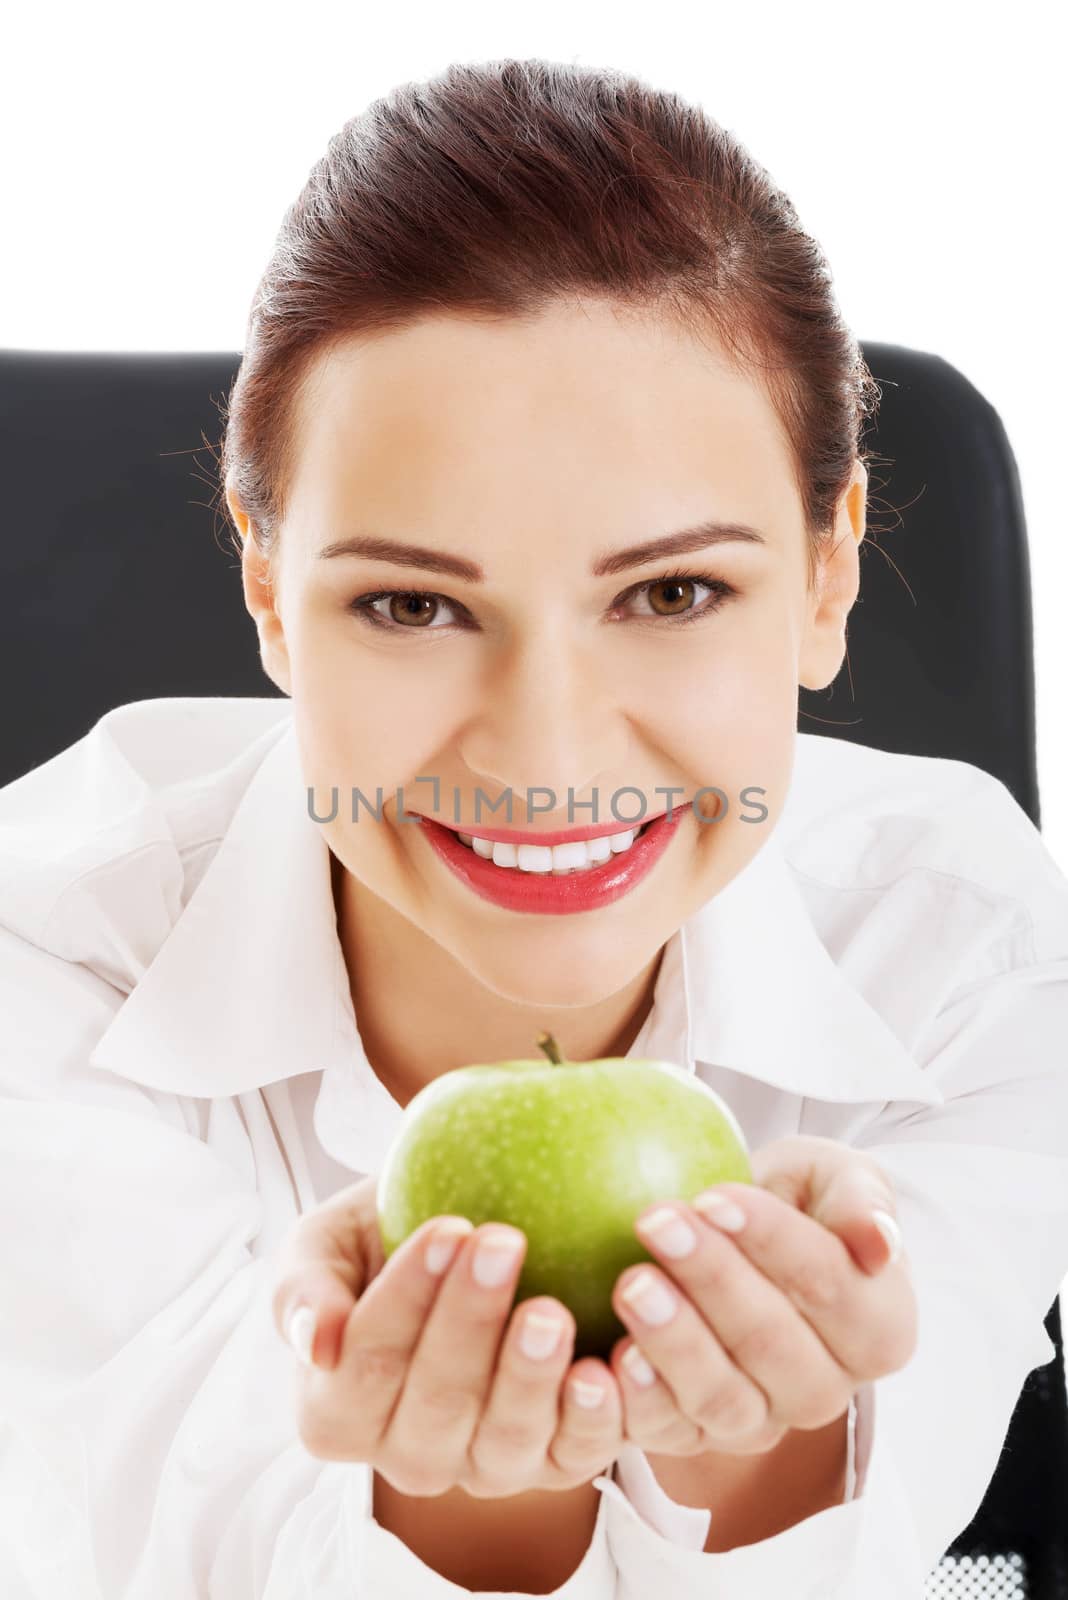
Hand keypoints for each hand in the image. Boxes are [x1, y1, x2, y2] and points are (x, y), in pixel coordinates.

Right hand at [271, 1176, 626, 1497]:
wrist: (470, 1246)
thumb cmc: (387, 1235)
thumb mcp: (328, 1243)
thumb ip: (304, 1287)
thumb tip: (316, 1342)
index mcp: (337, 1411)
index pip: (363, 1365)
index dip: (405, 1301)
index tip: (448, 1228)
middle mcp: (408, 1455)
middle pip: (434, 1404)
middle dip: (469, 1323)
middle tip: (502, 1243)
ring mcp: (483, 1466)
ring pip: (502, 1441)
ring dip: (527, 1377)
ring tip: (550, 1310)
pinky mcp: (554, 1463)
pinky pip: (574, 1455)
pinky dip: (592, 1419)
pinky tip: (604, 1368)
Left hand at [606, 1134, 917, 1457]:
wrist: (733, 1236)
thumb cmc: (792, 1198)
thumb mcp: (832, 1174)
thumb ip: (862, 1198)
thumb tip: (876, 1242)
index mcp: (879, 1328)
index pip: (831, 1287)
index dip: (773, 1242)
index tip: (713, 1196)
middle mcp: (826, 1388)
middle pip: (772, 1345)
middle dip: (711, 1282)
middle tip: (654, 1223)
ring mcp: (762, 1419)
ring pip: (722, 1397)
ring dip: (672, 1341)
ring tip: (629, 1284)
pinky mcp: (697, 1436)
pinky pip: (668, 1432)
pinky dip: (638, 1400)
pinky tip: (609, 1357)